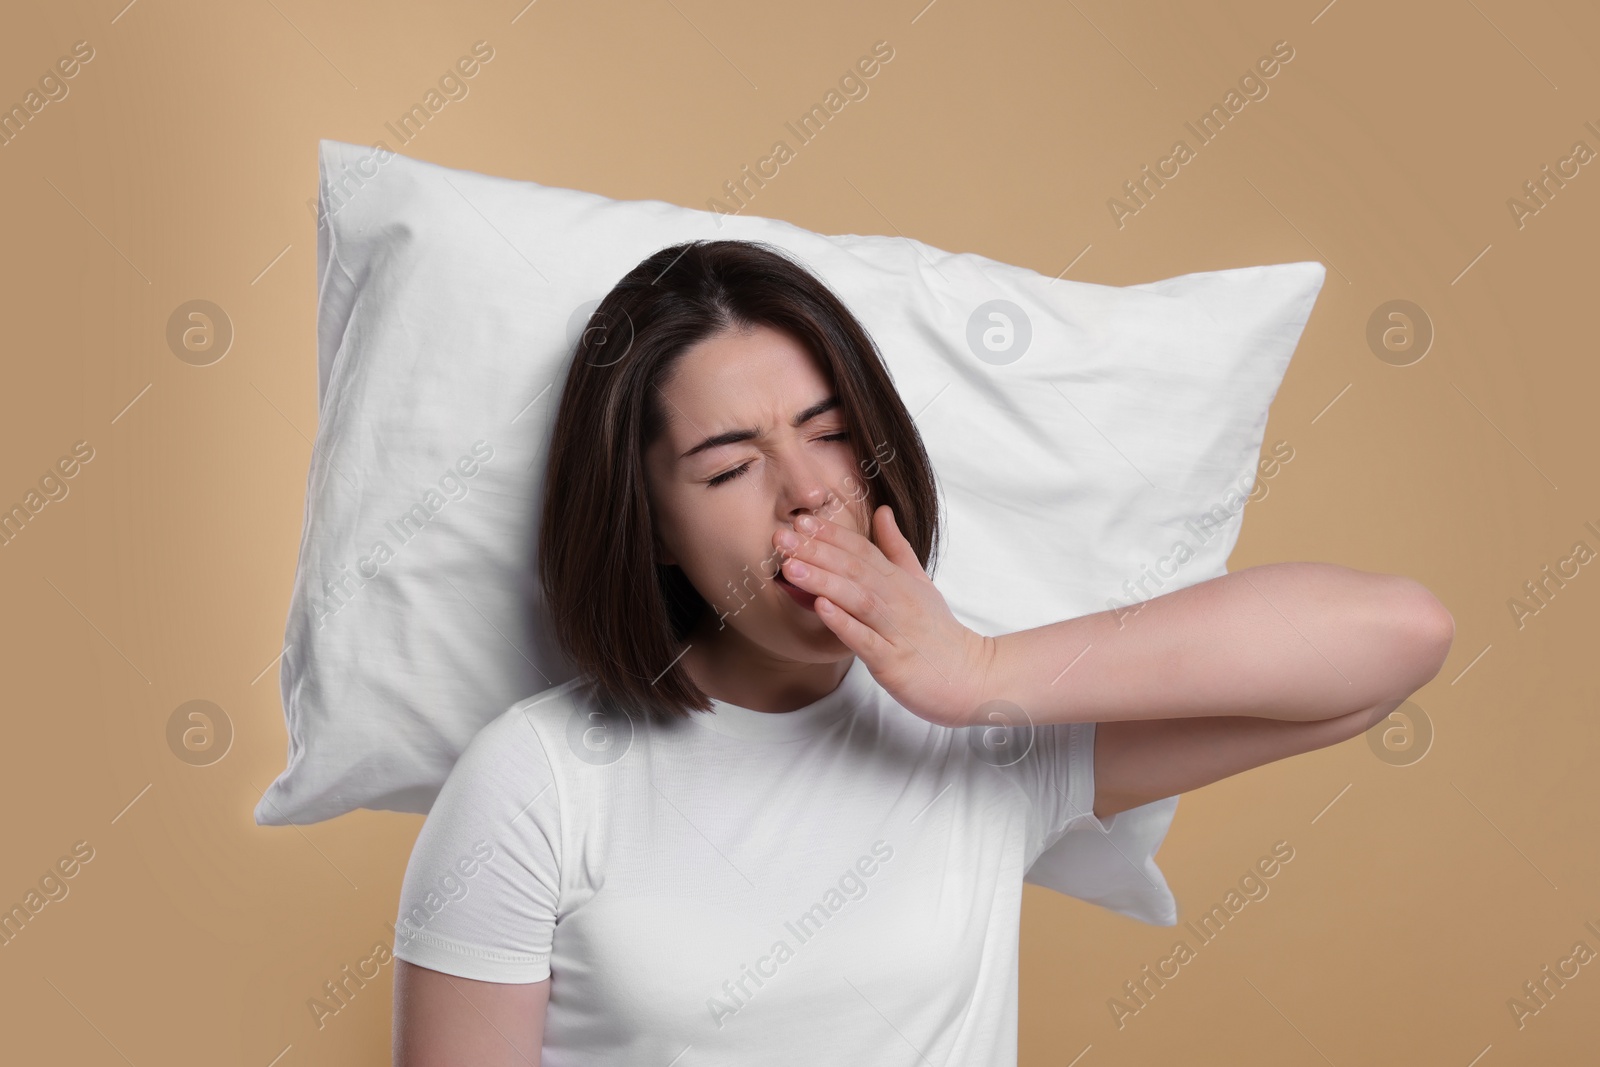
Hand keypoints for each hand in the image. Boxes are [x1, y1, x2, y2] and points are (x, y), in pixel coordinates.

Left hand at [773, 504, 995, 728]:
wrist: (972, 678)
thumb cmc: (939, 634)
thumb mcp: (920, 583)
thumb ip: (897, 549)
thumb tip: (882, 512)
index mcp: (900, 581)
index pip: (863, 550)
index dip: (831, 535)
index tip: (801, 520)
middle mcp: (898, 600)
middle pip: (855, 569)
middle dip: (816, 551)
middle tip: (780, 537)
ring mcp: (896, 630)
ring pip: (858, 599)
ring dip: (823, 581)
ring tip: (790, 567)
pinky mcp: (894, 661)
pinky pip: (866, 640)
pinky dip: (843, 623)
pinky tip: (821, 608)